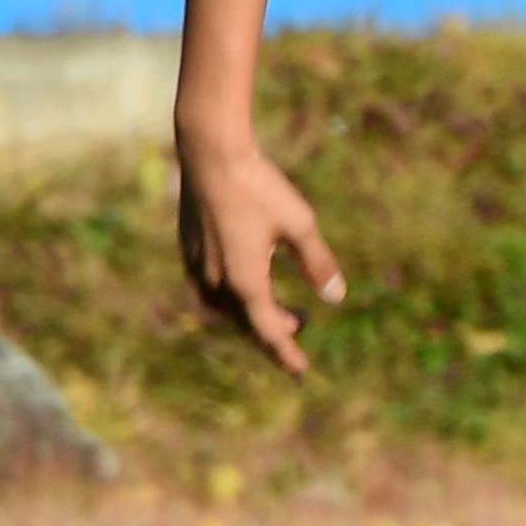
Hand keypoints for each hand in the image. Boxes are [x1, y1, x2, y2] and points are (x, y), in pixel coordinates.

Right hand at [174, 126, 346, 374]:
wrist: (210, 153)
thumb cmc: (259, 186)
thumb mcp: (300, 223)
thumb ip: (318, 263)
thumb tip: (337, 298)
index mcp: (246, 281)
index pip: (269, 331)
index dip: (287, 354)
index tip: (301, 372)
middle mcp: (216, 281)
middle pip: (246, 323)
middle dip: (273, 330)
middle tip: (302, 323)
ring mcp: (197, 266)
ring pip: (223, 309)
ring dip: (250, 314)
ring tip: (275, 305)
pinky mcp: (188, 249)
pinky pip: (208, 290)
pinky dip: (230, 298)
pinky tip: (243, 281)